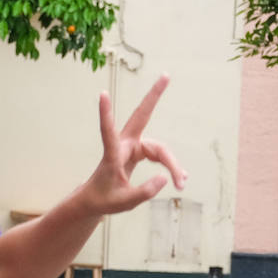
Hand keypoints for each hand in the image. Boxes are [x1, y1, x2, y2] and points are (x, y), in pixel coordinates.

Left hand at [82, 75, 186, 214]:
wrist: (96, 200)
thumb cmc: (103, 200)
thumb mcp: (124, 203)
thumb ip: (144, 192)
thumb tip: (165, 178)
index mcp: (112, 156)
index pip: (107, 132)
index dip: (106, 114)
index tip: (102, 94)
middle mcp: (124, 146)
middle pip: (142, 117)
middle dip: (154, 97)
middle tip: (166, 75)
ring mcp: (132, 147)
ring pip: (159, 149)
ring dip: (172, 165)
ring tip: (182, 183)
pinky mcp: (138, 152)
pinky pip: (159, 155)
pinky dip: (170, 166)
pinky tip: (180, 178)